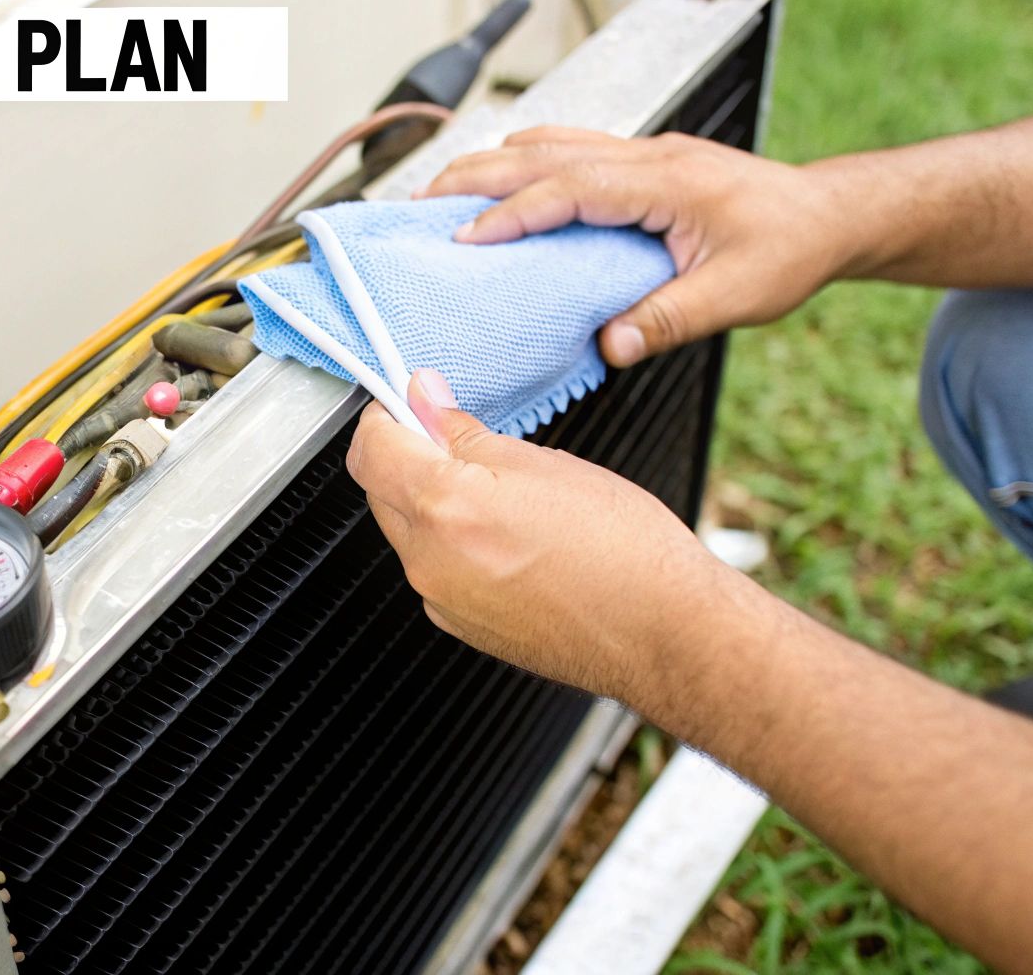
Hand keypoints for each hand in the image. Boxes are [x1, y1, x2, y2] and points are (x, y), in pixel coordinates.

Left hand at [346, 369, 752, 705]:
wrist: (663, 633)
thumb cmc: (623, 550)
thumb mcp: (544, 463)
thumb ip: (466, 432)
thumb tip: (423, 400)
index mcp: (444, 508)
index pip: (369, 449)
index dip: (387, 416)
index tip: (414, 403)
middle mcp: (429, 562)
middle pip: (382, 491)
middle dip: (412, 458)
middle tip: (467, 442)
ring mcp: (441, 601)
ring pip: (410, 531)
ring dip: (436, 503)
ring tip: (506, 497)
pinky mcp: (460, 626)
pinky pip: (437, 568)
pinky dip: (456, 544)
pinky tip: (513, 540)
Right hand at [419, 127, 856, 365]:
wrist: (830, 215)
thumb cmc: (791, 248)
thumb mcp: (735, 297)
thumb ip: (669, 319)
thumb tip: (609, 345)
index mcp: (664, 183)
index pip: (566, 189)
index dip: (509, 214)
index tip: (462, 239)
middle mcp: (647, 157)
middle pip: (540, 151)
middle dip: (474, 176)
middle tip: (420, 204)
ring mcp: (644, 154)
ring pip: (549, 142)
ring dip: (492, 165)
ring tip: (444, 194)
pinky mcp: (643, 164)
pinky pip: (569, 149)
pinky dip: (524, 165)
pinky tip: (503, 187)